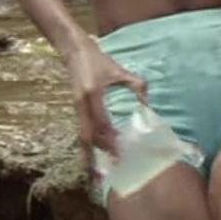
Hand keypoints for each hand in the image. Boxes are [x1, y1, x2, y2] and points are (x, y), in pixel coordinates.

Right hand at [65, 41, 148, 157]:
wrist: (72, 49)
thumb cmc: (97, 58)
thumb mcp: (118, 69)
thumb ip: (136, 85)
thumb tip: (148, 103)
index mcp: (93, 94)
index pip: (102, 123)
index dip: (111, 140)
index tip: (122, 154)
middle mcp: (82, 104)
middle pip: (88, 135)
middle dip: (98, 153)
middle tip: (112, 168)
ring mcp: (76, 107)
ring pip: (82, 135)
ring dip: (90, 152)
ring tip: (98, 170)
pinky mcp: (76, 108)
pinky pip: (82, 129)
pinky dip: (88, 143)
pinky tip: (94, 153)